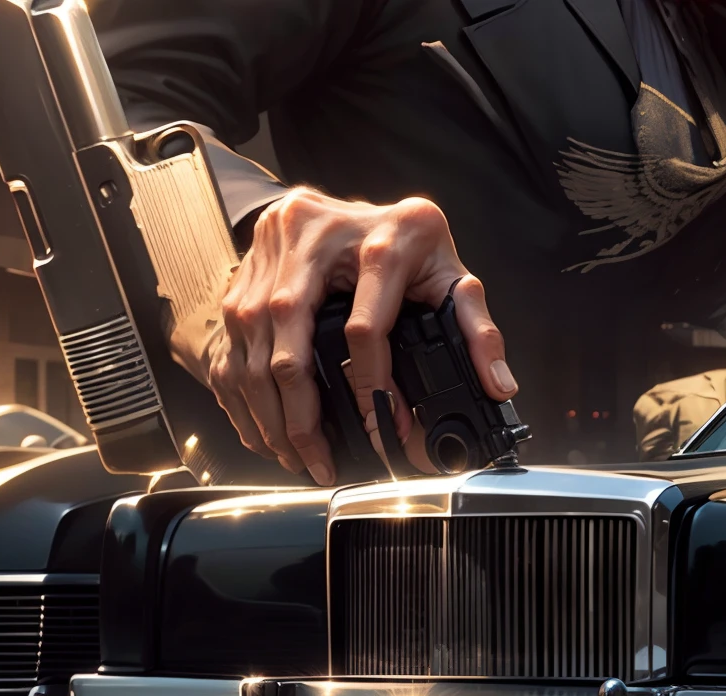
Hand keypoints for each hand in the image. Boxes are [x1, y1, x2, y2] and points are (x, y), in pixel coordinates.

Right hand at [187, 189, 517, 484]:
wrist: (359, 206)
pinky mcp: (242, 268)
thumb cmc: (408, 244)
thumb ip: (477, 327)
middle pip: (289, 337)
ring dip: (266, 410)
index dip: (373, 385)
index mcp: (380, 238)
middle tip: (319, 459)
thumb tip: (498, 385)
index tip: (384, 427)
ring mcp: (269, 250)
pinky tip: (261, 425)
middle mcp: (313, 235)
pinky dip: (239, 391)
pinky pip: (227, 338)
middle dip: (301, 412)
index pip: (365, 326)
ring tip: (292, 454)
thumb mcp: (450, 274)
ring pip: (249, 342)